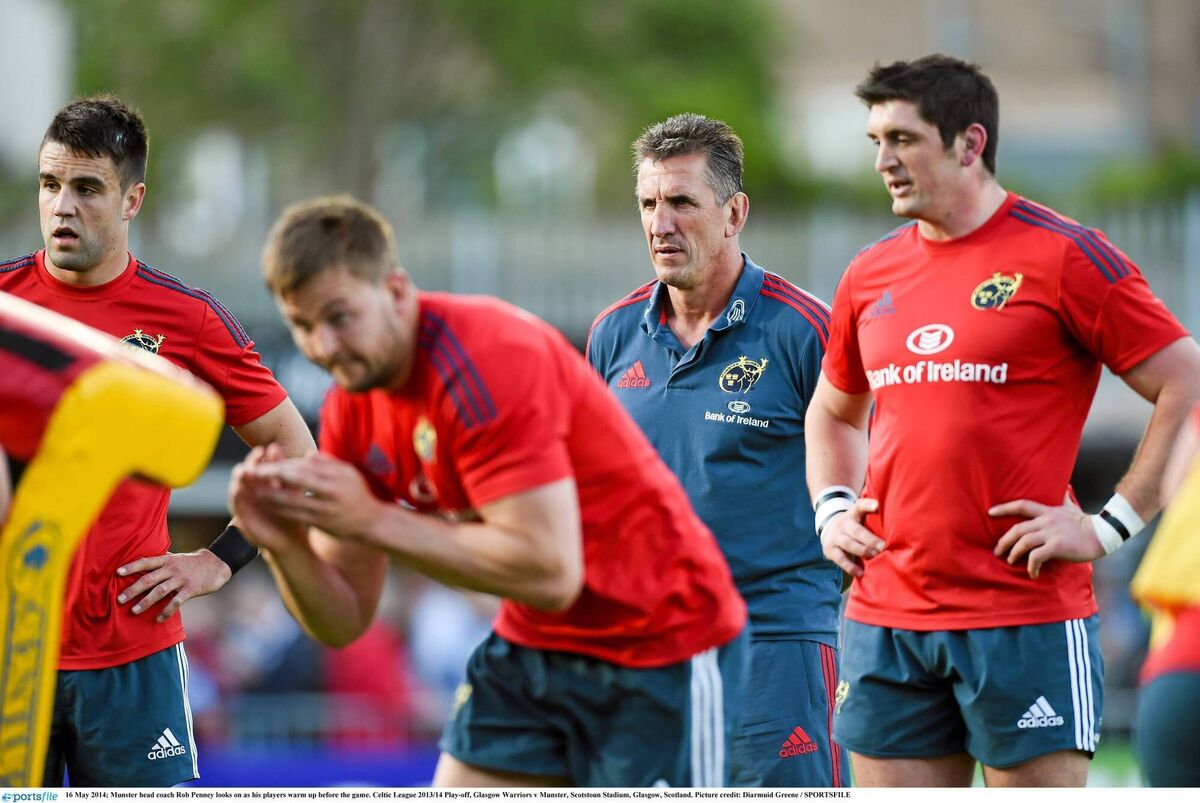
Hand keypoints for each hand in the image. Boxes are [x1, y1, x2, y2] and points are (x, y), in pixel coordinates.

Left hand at [116, 549, 231, 621]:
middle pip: (149, 579)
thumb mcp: (177, 558)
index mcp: (167, 560)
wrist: (217, 563)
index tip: (117, 573)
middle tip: (120, 600)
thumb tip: (143, 563)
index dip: (131, 567)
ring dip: (146, 602)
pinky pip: (176, 601)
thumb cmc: (193, 562)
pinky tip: (159, 619)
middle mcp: (172, 569)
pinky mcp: (191, 589)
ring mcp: (182, 579)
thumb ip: (162, 561)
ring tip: (134, 611)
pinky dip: (167, 611)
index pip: (146, 562)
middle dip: (133, 590)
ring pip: (160, 591)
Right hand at [229, 444, 309, 552]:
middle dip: (254, 461)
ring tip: (248, 468)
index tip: (274, 447)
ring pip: (239, 482)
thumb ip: (299, 474)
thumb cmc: (295, 512)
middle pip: (249, 468)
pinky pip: (235, 501)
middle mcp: (254, 488)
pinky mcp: (240, 513)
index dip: (268, 454)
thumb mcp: (296, 491)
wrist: (290, 539)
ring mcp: (246, 500)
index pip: (264, 462)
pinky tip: (241, 487)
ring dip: (242, 474)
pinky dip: (237, 493)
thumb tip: (311, 451)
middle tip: (260, 454)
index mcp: (266, 480)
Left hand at [242, 453, 381, 542]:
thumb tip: (306, 453)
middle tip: (253, 471)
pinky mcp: (321, 523)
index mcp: (337, 476)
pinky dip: (280, 510)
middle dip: (273, 475)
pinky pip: (296, 515)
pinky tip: (268, 506)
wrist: (372, 522)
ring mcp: (326, 509)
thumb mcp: (348, 472)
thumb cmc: (358, 493)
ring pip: (293, 500)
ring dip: (271, 495)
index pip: (305, 466)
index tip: (267, 461)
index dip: (284, 463)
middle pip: (297, 480)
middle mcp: (332, 492)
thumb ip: (327, 462)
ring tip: (253, 489)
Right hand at [820, 497, 883, 578]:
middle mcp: (843, 523)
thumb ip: (875, 521)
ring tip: (874, 556)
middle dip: (870, 539)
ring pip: (848, 543)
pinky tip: (861, 572)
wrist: (829, 531)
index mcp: (854, 514)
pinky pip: (840, 559)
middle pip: (856, 530)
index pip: (860, 506)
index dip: (868, 505)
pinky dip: (851, 567)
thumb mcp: (861, 519)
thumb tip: (902, 531)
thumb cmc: (855, 527)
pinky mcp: (830, 549)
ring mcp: (835, 536)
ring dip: (862, 550)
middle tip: (883, 546)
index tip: (877, 505)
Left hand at [990, 491, 1102, 578]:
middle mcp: (1046, 521)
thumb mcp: (1070, 507)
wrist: (1104, 533)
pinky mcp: (1057, 546)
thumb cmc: (1086, 522)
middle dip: (1004, 540)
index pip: (1021, 505)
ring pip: (1024, 542)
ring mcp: (1051, 533)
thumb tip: (1065, 487)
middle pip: (1018, 529)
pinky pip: (1037, 556)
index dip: (1004, 508)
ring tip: (1011, 561)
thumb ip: (1063, 498)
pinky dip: (1031, 566)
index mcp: (1047, 511)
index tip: (989, 512)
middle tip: (997, 550)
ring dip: (1014, 553)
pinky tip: (1032, 573)